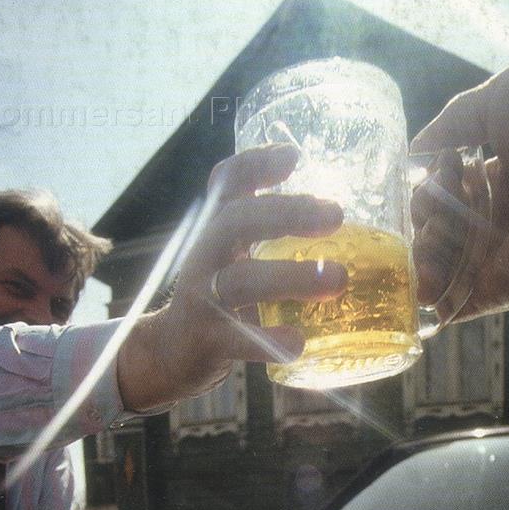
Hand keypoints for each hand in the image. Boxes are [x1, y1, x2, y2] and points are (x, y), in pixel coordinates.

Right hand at [117, 143, 346, 410]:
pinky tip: (299, 343)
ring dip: (292, 277)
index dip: (256, 164)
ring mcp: (202, 298)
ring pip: (242, 281)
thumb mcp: (231, 252)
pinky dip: (270, 341)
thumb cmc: (216, 296)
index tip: (294, 157)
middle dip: (287, 213)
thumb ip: (265, 226)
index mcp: (215, 229)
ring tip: (339, 279)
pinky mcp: (207, 340)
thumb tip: (322, 203)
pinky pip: (239, 339)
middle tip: (336, 215)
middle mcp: (204, 256)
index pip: (227, 182)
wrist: (169, 352)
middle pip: (236, 221)